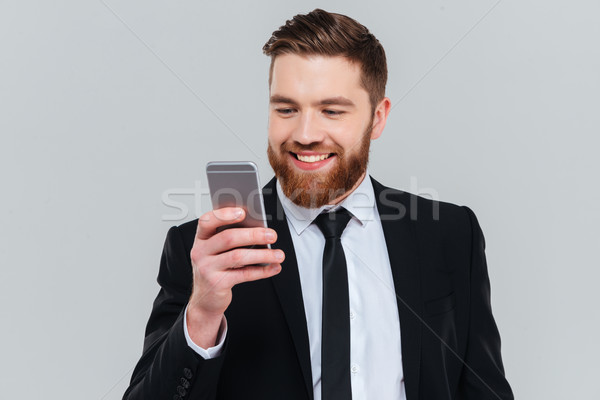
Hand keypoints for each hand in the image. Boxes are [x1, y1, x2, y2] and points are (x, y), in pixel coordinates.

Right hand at [186, 207, 283, 347]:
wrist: (206, 300)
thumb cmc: (215, 269)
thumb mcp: (217, 252)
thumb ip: (231, 238)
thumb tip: (258, 227)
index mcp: (201, 238)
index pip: (207, 221)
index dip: (224, 215)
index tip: (243, 212)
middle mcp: (200, 252)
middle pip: (228, 238)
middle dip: (253, 235)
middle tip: (272, 235)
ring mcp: (207, 268)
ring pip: (238, 256)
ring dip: (262, 254)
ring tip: (278, 254)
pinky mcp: (217, 283)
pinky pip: (243, 274)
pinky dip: (262, 271)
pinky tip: (273, 267)